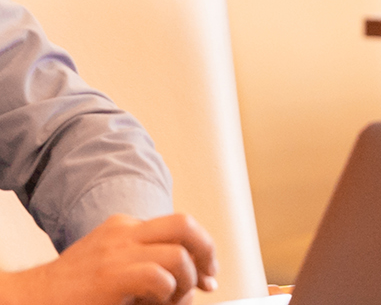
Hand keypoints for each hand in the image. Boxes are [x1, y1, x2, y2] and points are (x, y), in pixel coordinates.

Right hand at [0, 213, 217, 304]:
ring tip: (172, 299)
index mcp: (123, 228)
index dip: (201, 249)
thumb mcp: (112, 269)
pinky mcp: (112, 276)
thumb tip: (194, 285)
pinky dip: (167, 293)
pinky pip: (159, 276)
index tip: (208, 275)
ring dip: (186, 281)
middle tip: (208, 280)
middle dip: (206, 252)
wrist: (29, 300)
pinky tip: (153, 303)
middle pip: (185, 225)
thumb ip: (148, 268)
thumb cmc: (71, 292)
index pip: (178, 226)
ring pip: (178, 253)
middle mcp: (123, 233)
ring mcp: (116, 252)